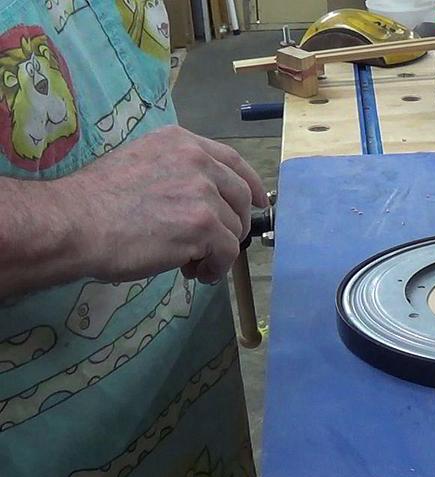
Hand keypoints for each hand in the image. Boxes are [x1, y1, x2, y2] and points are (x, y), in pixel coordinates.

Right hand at [55, 125, 267, 283]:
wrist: (73, 222)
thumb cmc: (95, 201)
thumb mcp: (140, 164)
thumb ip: (175, 173)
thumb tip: (202, 199)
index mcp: (181, 142)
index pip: (232, 160)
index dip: (251, 184)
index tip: (259, 201)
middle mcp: (197, 160)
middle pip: (241, 196)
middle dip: (236, 224)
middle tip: (216, 246)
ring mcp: (203, 191)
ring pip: (234, 228)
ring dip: (219, 251)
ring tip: (194, 263)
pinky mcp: (204, 224)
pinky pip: (227, 252)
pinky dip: (217, 268)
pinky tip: (198, 273)